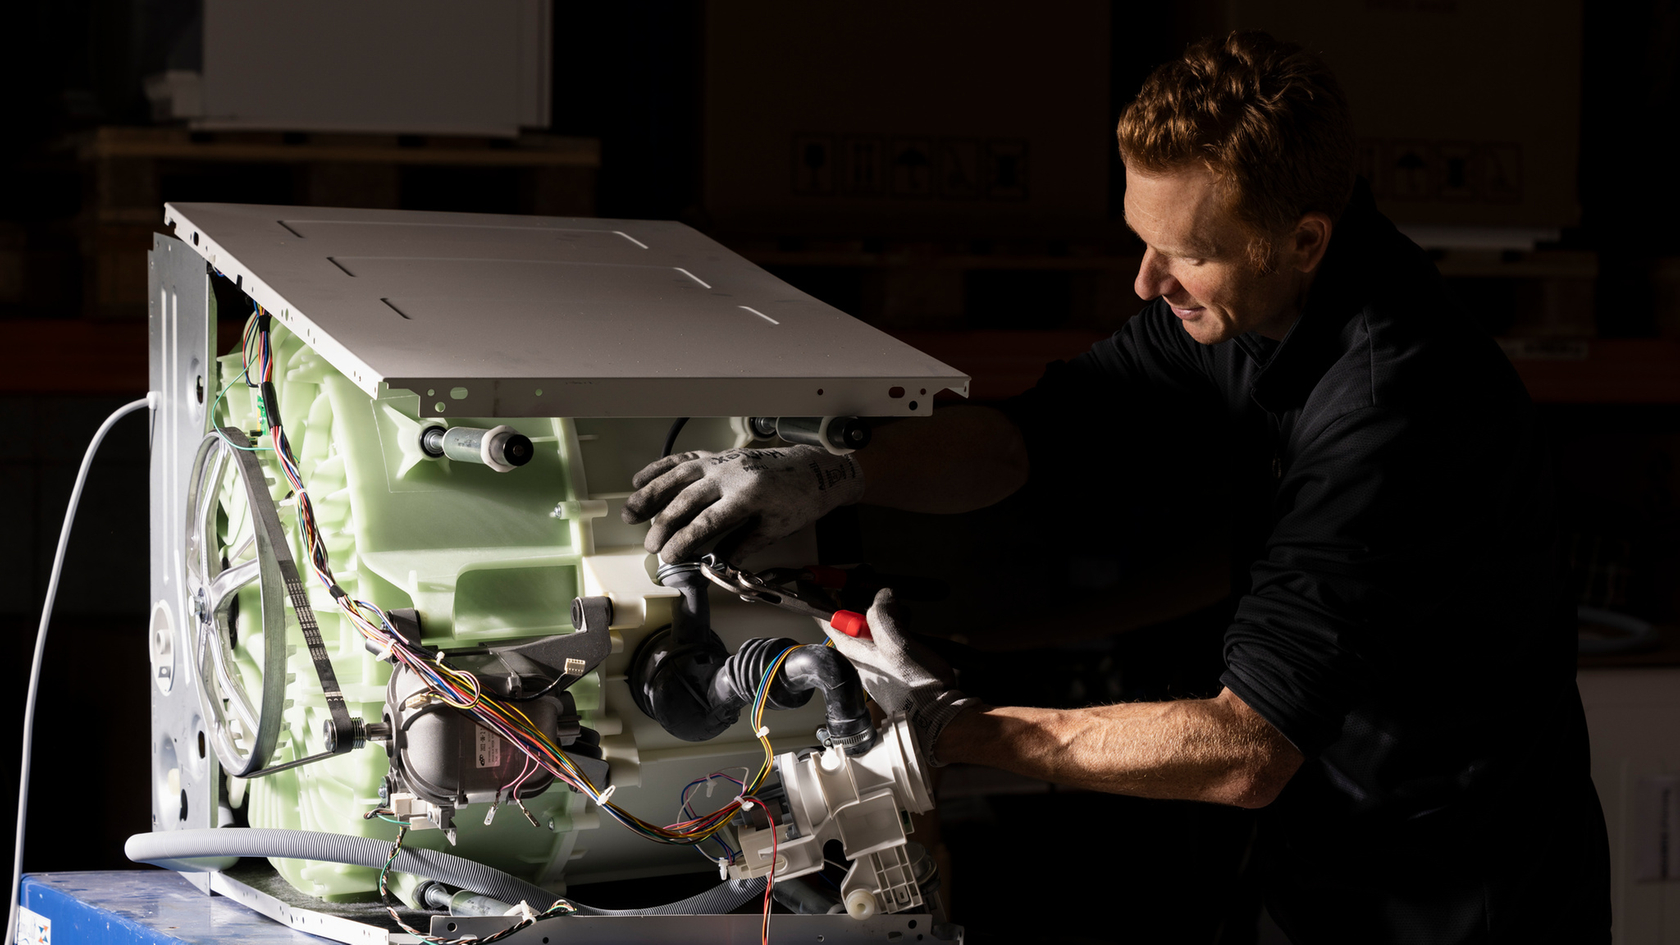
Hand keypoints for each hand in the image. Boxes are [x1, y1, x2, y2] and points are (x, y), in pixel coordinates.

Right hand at [621, 445, 864, 561]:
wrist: (813, 468)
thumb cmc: (799, 501)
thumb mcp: (776, 529)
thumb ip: (743, 546)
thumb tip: (715, 566)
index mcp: (747, 495)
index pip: (706, 521)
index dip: (683, 540)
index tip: (667, 557)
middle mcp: (730, 474)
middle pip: (687, 500)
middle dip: (664, 524)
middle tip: (648, 546)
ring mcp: (721, 461)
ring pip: (678, 476)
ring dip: (651, 494)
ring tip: (630, 513)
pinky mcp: (718, 455)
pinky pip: (684, 459)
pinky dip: (660, 468)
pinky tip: (639, 479)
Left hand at [824, 589, 976, 765]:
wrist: (937, 713)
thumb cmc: (916, 685)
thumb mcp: (897, 643)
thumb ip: (883, 616)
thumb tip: (883, 596)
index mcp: (853, 652)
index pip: (830, 621)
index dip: (835, 602)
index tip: (840, 589)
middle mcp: (860, 660)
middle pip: (856, 624)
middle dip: (874, 611)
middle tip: (893, 610)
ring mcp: (876, 666)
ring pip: (877, 633)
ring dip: (892, 623)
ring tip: (908, 627)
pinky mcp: (892, 671)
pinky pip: (890, 645)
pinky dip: (901, 636)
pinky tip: (914, 641)